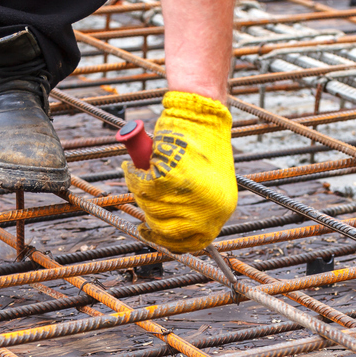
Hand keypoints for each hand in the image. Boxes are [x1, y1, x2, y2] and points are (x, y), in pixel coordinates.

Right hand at [123, 91, 236, 253]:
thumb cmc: (202, 143)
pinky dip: (134, 176)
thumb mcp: (208, 182)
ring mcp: (190, 195)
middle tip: (144, 196)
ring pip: (150, 207)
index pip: (193, 242)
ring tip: (140, 173)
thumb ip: (194, 206)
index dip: (169, 242)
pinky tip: (135, 166)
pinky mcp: (170, 178)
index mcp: (222, 208)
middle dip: (149, 215)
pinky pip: (141, 187)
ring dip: (140, 190)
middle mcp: (209, 207)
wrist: (201, 114)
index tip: (153, 234)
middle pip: (166, 229)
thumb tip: (167, 228)